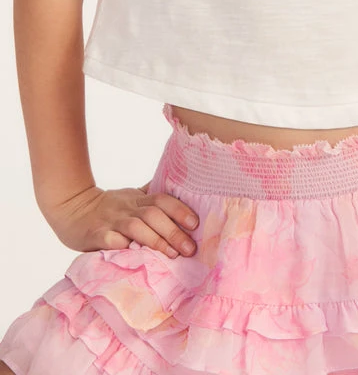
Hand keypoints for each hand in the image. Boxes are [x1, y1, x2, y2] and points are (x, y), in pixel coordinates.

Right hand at [40, 182, 199, 259]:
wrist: (71, 207)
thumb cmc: (107, 205)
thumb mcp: (131, 196)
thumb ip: (151, 196)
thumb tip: (180, 192)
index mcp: (138, 199)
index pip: (163, 199)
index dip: (180, 209)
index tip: (196, 224)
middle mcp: (128, 207)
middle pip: (154, 214)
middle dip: (174, 230)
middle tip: (190, 249)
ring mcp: (112, 221)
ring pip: (137, 226)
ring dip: (156, 239)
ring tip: (173, 255)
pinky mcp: (96, 234)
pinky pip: (111, 239)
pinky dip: (124, 245)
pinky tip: (136, 255)